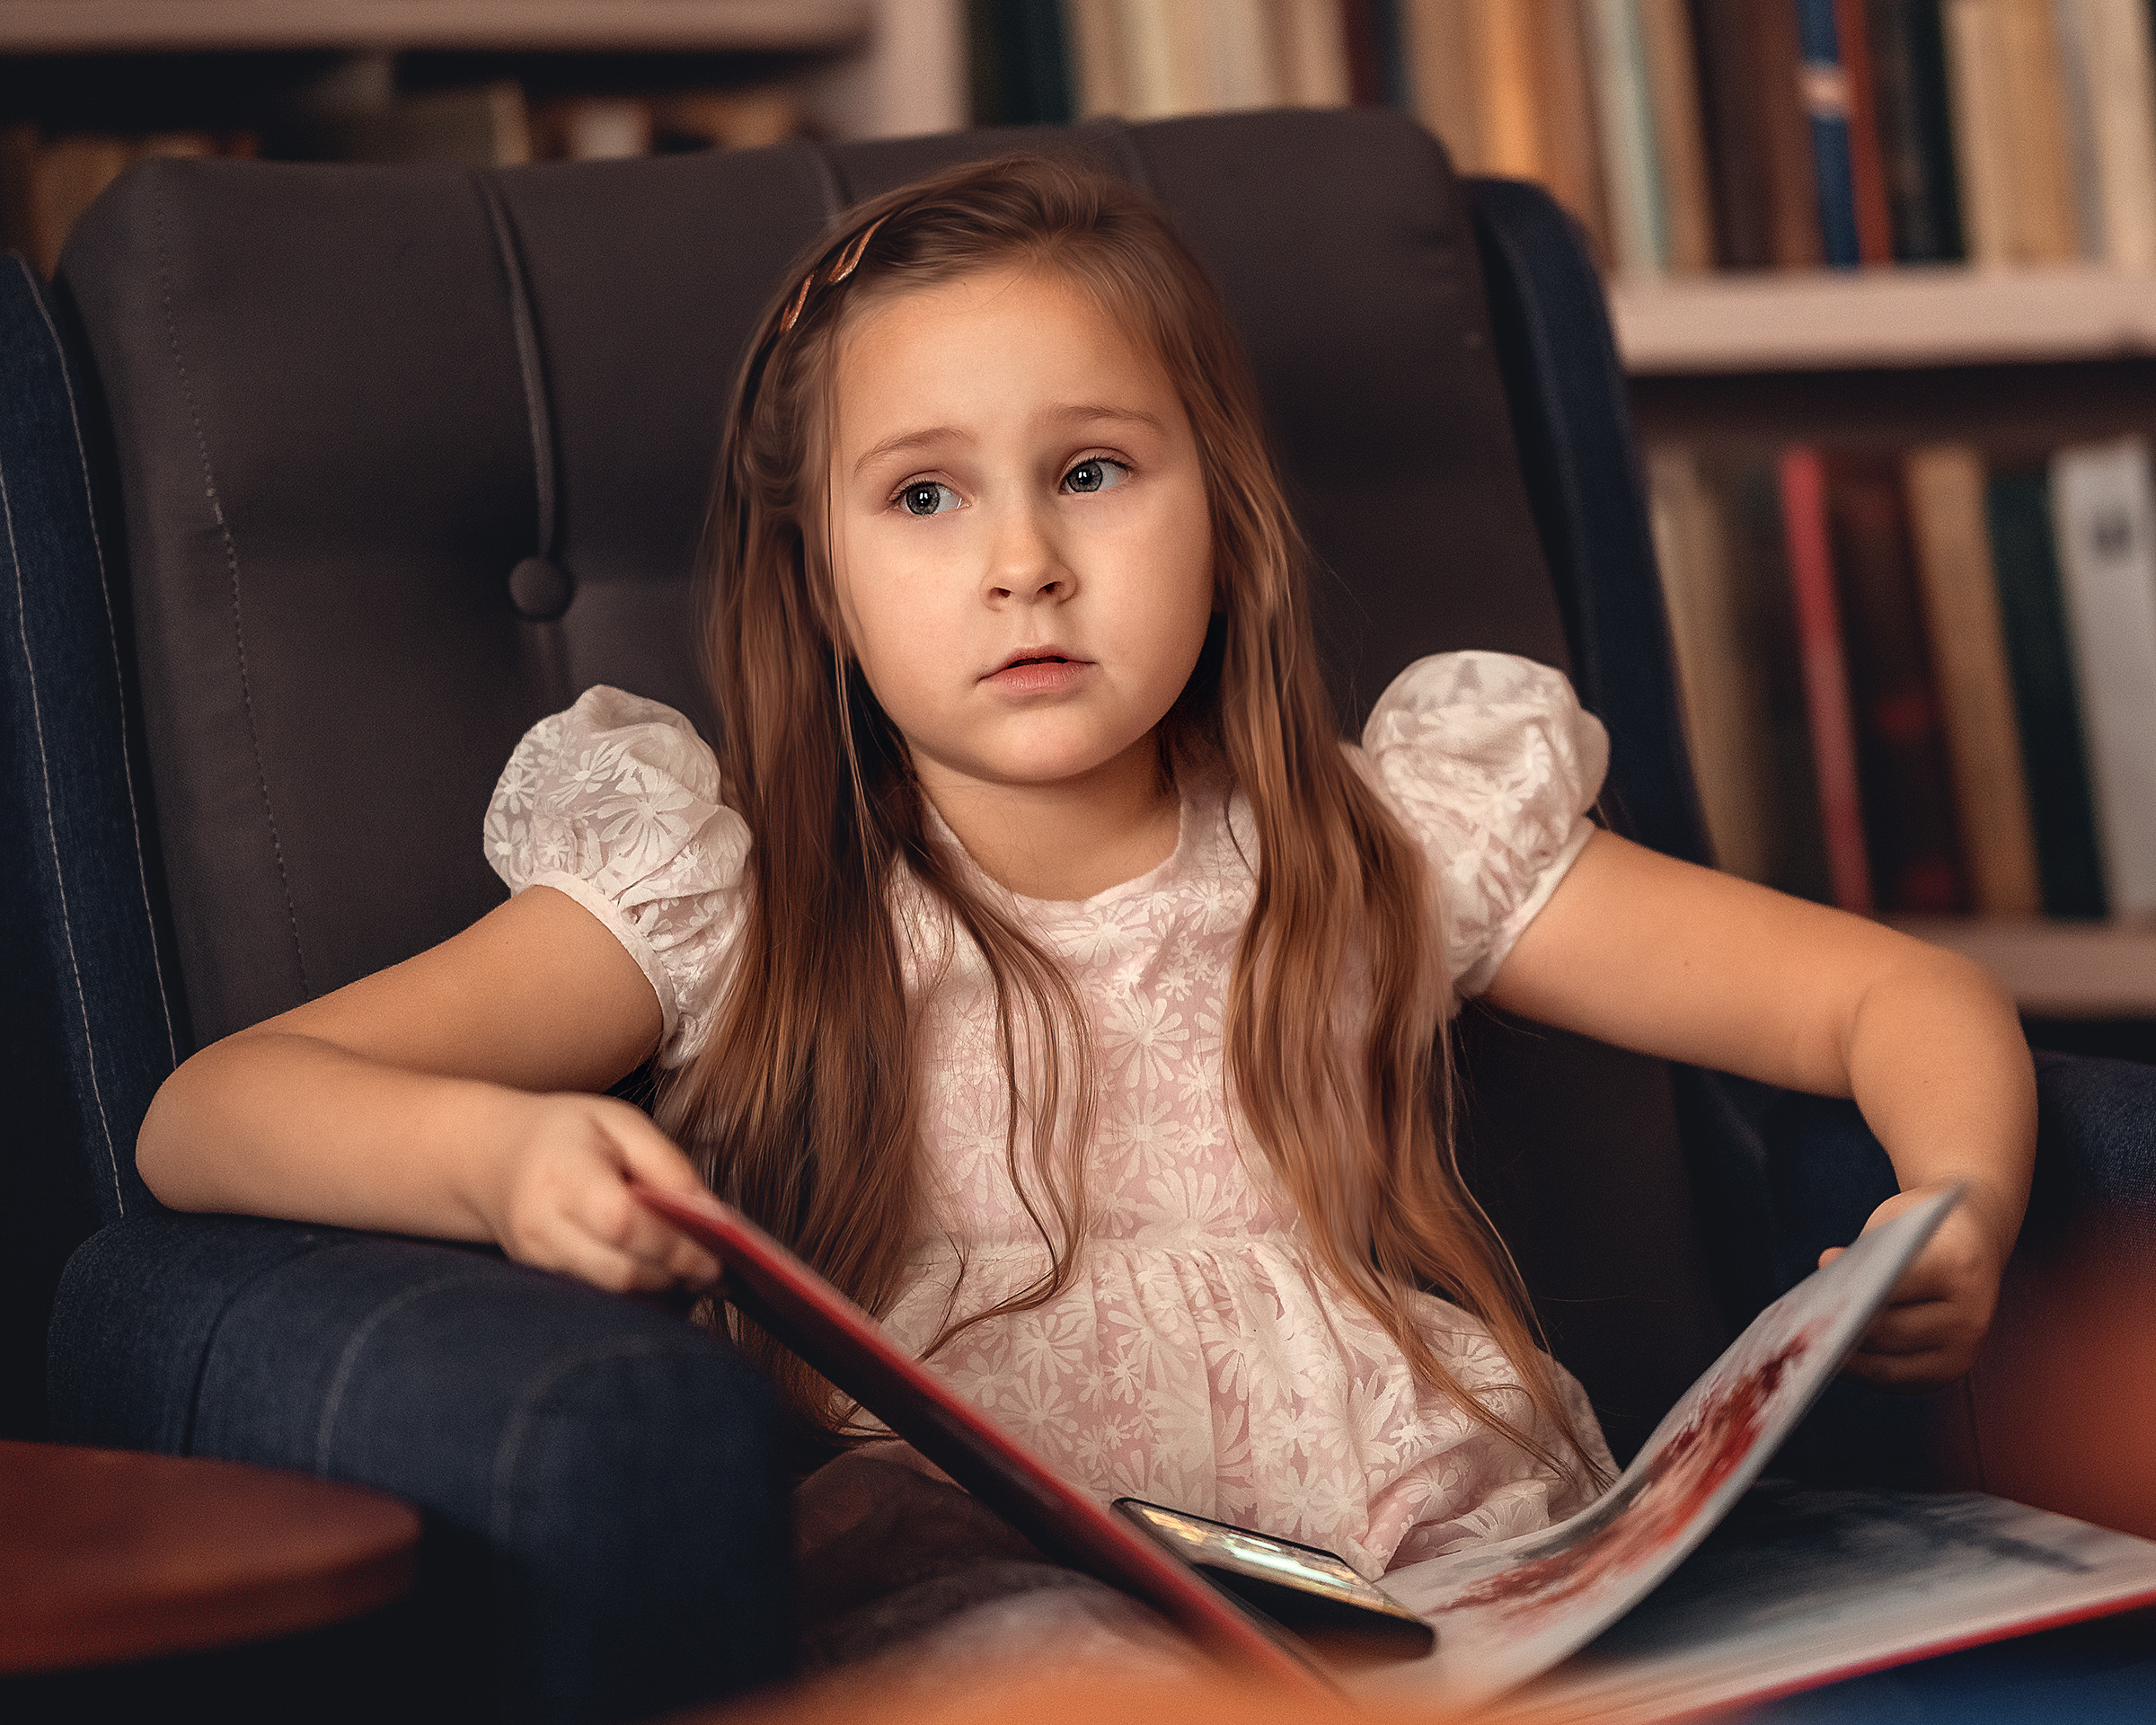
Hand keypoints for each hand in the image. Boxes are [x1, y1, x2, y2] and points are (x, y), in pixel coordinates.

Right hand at [474, 1092, 721, 1295]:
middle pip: (618, 1271)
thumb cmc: (568, 1133)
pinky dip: (638, 1295)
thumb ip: (667, 1165)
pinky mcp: (541, 1280)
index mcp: (563, 1174)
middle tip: (712, 1269)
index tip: (715, 1255)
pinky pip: (598, 1300)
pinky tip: (661, 1276)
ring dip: (660, 1291)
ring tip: (692, 1272)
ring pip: (609, 1295)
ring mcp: (536, 1260)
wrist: (496, 1157)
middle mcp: (541, 1225)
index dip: (673, 1245)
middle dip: (673, 1275)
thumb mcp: (620, 1122)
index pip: (622, 1222)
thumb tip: (711, 1214)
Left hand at [1819, 1183, 2010, 1389]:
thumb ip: (1861, 1250)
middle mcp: (1970, 1316)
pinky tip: (1832, 1360)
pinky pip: (1897, 1381)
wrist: (1975, 1237)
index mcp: (1959, 1268)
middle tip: (1796, 1330)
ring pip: (1888, 1366)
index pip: (1893, 1288)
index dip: (1849, 1295)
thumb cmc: (1924, 1226)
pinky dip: (1862, 1372)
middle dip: (1839, 1330)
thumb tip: (1824, 1269)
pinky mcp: (1952, 1371)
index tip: (1809, 1300)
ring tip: (1805, 1347)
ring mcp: (1965, 1349)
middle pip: (1887, 1332)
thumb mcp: (1894, 1222)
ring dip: (1844, 1359)